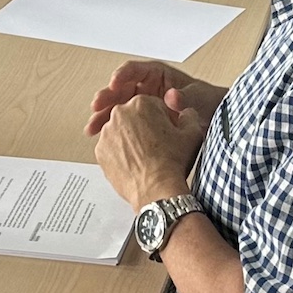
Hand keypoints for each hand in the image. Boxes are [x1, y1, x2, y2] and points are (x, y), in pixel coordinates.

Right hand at [87, 59, 201, 133]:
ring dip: (103, 117)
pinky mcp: (140, 122)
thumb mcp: (199, 98)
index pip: (134, 70)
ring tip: (92, 128)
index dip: (122, 75)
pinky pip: (123, 123)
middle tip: (97, 106)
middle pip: (120, 89)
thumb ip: (185, 98)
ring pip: (117, 108)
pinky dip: (112, 130)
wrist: (215, 122)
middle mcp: (146, 88)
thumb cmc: (208, 104)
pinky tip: (103, 138)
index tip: (114, 84)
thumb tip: (172, 96)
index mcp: (157, 75)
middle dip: (107, 98)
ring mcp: (142, 106)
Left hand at [92, 94, 207, 206]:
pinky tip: (133, 164)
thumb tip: (186, 112)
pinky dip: (120, 155)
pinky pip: (111, 149)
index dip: (161, 121)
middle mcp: (119, 113)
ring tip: (145, 157)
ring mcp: (106, 132)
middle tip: (156, 146)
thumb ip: (189, 116)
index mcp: (141, 103)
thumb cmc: (173, 161)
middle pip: (133, 117)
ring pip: (120, 132)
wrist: (157, 189)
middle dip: (143, 128)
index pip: (152, 106)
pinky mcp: (100, 151)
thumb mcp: (192, 133)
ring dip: (130, 141)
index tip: (166, 133)